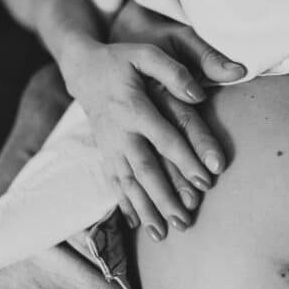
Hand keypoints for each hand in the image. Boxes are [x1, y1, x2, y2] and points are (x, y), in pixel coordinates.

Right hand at [59, 3, 244, 239]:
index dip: (185, 160)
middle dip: (165, 197)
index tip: (206, 181)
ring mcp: (110, 146)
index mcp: (134, 107)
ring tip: (163, 234)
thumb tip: (198, 96)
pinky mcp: (105, 153)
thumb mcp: (146, 54)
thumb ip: (172, 72)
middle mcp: (120, 132)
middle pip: (145, 169)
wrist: (83, 68)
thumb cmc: (121, 60)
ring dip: (146, 209)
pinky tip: (137, 224)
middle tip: (185, 221)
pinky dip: (125, 204)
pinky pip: (113, 182)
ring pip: (128, 183)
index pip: (164, 138)